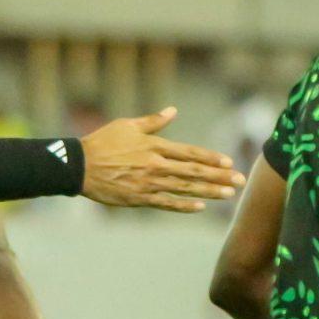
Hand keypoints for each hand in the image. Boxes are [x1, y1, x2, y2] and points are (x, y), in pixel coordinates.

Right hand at [82, 107, 243, 212]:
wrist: (79, 166)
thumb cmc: (103, 142)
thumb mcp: (128, 125)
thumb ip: (153, 121)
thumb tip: (173, 111)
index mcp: (155, 146)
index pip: (190, 153)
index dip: (211, 158)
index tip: (229, 162)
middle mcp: (156, 165)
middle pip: (194, 172)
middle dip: (219, 177)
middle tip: (239, 181)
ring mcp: (148, 183)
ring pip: (185, 188)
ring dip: (209, 192)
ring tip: (228, 194)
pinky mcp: (139, 199)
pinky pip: (166, 203)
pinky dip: (184, 206)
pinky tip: (201, 207)